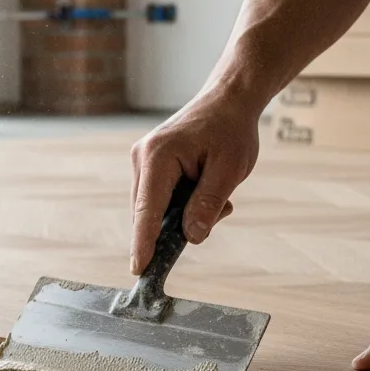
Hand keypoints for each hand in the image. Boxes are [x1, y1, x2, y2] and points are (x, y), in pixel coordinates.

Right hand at [129, 88, 261, 273]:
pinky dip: (182, 205)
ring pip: (155, 209)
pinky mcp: (149, 167)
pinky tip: (207, 190)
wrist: (228, 101)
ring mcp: (143, 162)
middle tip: (221, 210)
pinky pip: (160, 199)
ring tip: (219, 196)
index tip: (139, 269)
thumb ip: (208, 204)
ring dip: (184, 214)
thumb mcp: (228, 170)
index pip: (148, 210)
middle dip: (177, 226)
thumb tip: (191, 237)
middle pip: (149, 213)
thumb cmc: (230, 130)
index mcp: (158, 157)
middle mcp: (142, 159)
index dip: (143, 243)